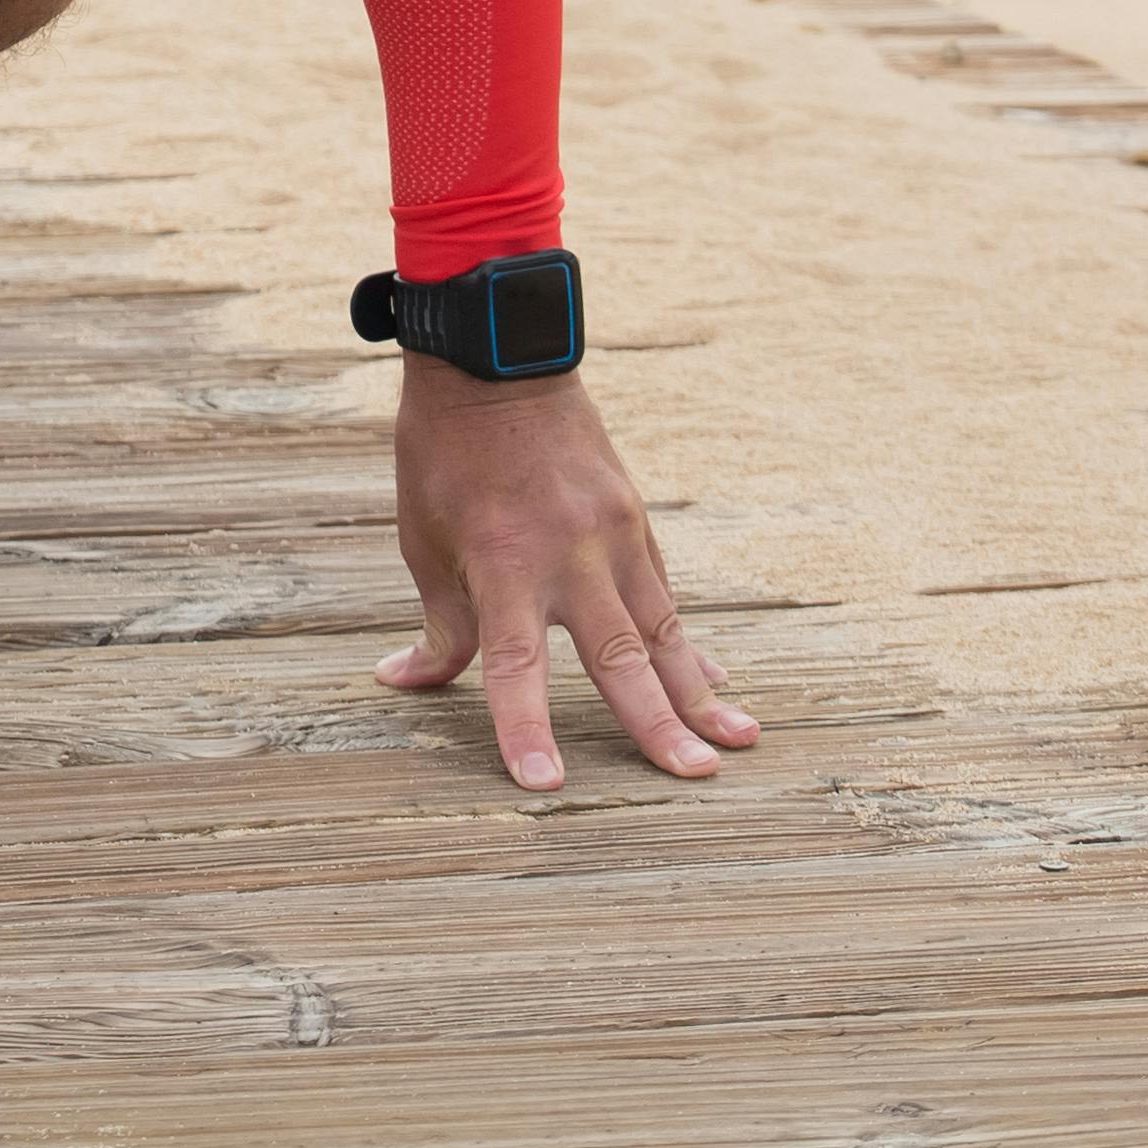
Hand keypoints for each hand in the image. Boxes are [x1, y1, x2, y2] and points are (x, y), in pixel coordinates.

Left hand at [377, 361, 754, 790]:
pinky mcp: (634, 518)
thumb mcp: (423, 540)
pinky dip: (685, 641)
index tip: (544, 784)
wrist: (497, 364)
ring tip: (742, 738)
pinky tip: (710, 678)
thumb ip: (439, 623)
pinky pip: (663, 593)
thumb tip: (406, 680)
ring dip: (699, 689)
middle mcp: (567, 553)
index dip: (526, 727)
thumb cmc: (444, 456)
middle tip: (697, 775)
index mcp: (502, 563)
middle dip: (659, 722)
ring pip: (663, 627)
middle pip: (618, 654)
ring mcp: (611, 533)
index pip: (515, 666)